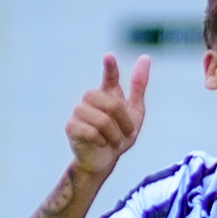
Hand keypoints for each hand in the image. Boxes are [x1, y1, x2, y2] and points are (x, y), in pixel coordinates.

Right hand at [66, 54, 149, 180]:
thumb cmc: (119, 136)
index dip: (110, 68)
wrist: (104, 160)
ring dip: (113, 135)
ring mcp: (79, 111)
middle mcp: (91, 99)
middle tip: (125, 135)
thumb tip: (145, 57)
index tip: (110, 57)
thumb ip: (138, 87)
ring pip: (102, 120)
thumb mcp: (135, 114)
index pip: (110, 77)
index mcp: (108, 94)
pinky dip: (101, 141)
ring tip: (113, 141)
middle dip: (123, 123)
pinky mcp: (71, 126)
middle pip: (112, 105)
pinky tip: (100, 144)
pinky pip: (91, 132)